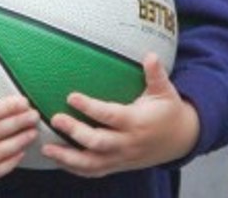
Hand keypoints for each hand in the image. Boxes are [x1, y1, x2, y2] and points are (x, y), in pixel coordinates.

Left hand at [42, 53, 199, 177]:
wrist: (180, 140)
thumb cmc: (169, 112)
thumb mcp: (165, 91)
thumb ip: (155, 74)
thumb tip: (150, 55)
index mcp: (137, 122)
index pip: (110, 116)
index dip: (90, 108)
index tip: (71, 97)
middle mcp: (128, 143)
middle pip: (97, 142)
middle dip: (74, 132)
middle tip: (56, 119)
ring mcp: (121, 157)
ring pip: (92, 163)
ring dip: (67, 158)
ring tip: (47, 148)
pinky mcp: (117, 165)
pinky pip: (94, 172)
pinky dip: (75, 169)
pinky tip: (59, 160)